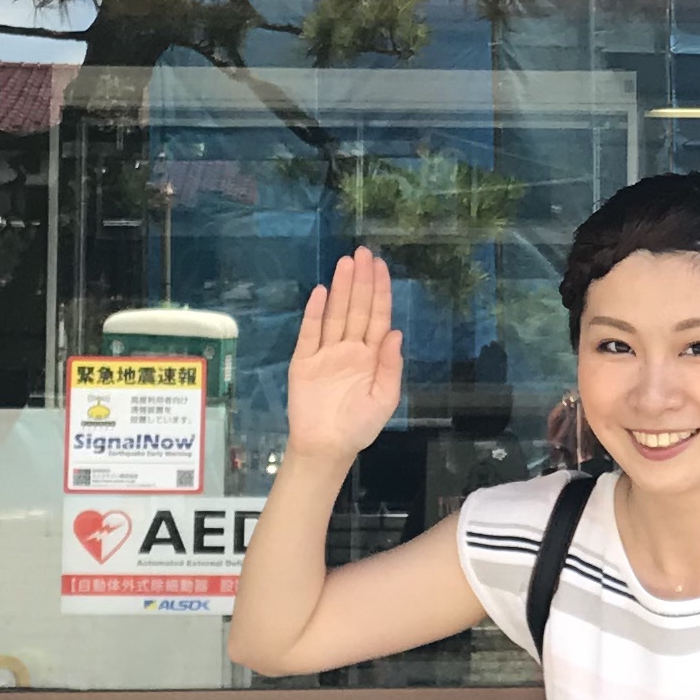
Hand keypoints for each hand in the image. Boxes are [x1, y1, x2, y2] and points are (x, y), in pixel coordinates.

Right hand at [285, 249, 403, 466]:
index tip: (381, 266)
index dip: (380, 291)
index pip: (377, 316)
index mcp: (371, 356)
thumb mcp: (384, 398)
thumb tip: (397, 332)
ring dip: (341, 289)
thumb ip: (391, 366)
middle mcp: (349, 348)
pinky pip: (309, 333)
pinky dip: (315, 313)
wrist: (326, 447)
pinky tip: (321, 293)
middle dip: (361, 281)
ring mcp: (325, 353)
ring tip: (345, 263)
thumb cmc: (359, 426)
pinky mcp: (303, 361)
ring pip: (335, 314)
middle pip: (357, 308)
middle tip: (363, 252)